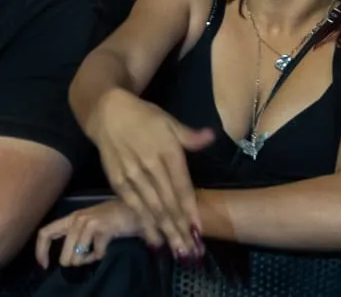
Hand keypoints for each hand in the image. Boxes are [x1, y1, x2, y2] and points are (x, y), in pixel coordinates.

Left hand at [35, 200, 150, 268]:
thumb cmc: (115, 217)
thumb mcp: (90, 223)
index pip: (45, 233)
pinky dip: (101, 255)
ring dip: (88, 259)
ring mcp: (91, 223)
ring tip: (97, 252)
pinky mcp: (104, 229)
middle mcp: (78, 219)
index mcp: (72, 217)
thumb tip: (66, 257)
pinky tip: (107, 248)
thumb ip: (76, 235)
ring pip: (78, 257)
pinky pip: (96, 254)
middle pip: (64, 254)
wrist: (139, 208)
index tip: (45, 265)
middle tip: (84, 260)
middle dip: (74, 262)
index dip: (41, 251)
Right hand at [87, 90, 212, 254]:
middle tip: (188, 248)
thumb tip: (211, 137)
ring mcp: (131, 176)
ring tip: (174, 247)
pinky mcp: (117, 181)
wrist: (108, 114)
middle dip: (178, 227)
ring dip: (163, 230)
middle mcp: (149, 166)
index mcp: (167, 152)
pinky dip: (143, 223)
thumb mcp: (170, 122)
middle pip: (167, 202)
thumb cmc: (145, 118)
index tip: (198, 227)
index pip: (181, 186)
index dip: (190, 208)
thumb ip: (190, 136)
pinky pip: (133, 206)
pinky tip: (152, 236)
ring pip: (150, 208)